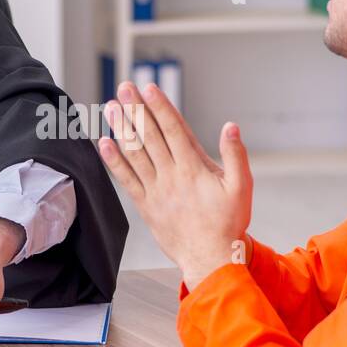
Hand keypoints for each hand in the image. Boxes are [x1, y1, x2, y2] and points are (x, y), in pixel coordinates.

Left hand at [98, 82, 252, 290]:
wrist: (210, 259)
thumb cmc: (228, 223)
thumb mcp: (242, 187)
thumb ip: (235, 155)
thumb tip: (230, 126)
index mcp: (194, 168)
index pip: (174, 130)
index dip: (160, 107)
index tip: (148, 88)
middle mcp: (172, 175)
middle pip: (151, 136)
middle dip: (137, 109)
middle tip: (124, 87)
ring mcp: (156, 190)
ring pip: (135, 154)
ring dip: (122, 128)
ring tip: (111, 107)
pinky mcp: (146, 206)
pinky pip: (127, 180)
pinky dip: (115, 161)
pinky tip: (104, 143)